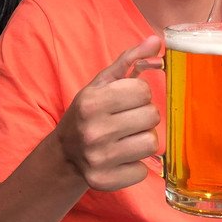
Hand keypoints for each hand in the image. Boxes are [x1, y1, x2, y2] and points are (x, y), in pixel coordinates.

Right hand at [55, 37, 163, 190]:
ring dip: (143, 140)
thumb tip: (156, 40)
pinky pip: (143, 172)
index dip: (139, 94)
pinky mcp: (104, 181)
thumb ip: (129, 60)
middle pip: (151, 117)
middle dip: (144, 117)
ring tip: (126, 139)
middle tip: (128, 121)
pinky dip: (136, 166)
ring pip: (151, 144)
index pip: (143, 91)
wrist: (65, 152)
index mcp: (92, 102)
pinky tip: (121, 158)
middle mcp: (93, 130)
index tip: (125, 100)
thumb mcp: (102, 83)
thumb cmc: (89, 112)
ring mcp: (98, 158)